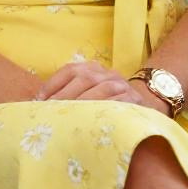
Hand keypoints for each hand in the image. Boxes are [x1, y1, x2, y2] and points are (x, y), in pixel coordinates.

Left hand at [37, 61, 168, 112]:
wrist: (148, 101)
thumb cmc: (109, 101)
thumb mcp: (90, 91)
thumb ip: (70, 93)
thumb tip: (38, 104)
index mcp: (92, 67)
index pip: (69, 70)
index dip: (53, 84)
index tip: (38, 100)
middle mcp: (106, 73)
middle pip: (83, 79)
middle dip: (64, 96)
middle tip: (50, 112)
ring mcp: (122, 85)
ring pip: (101, 90)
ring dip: (83, 104)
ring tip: (68, 118)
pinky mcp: (135, 100)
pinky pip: (119, 104)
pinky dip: (104, 111)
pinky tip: (92, 121)